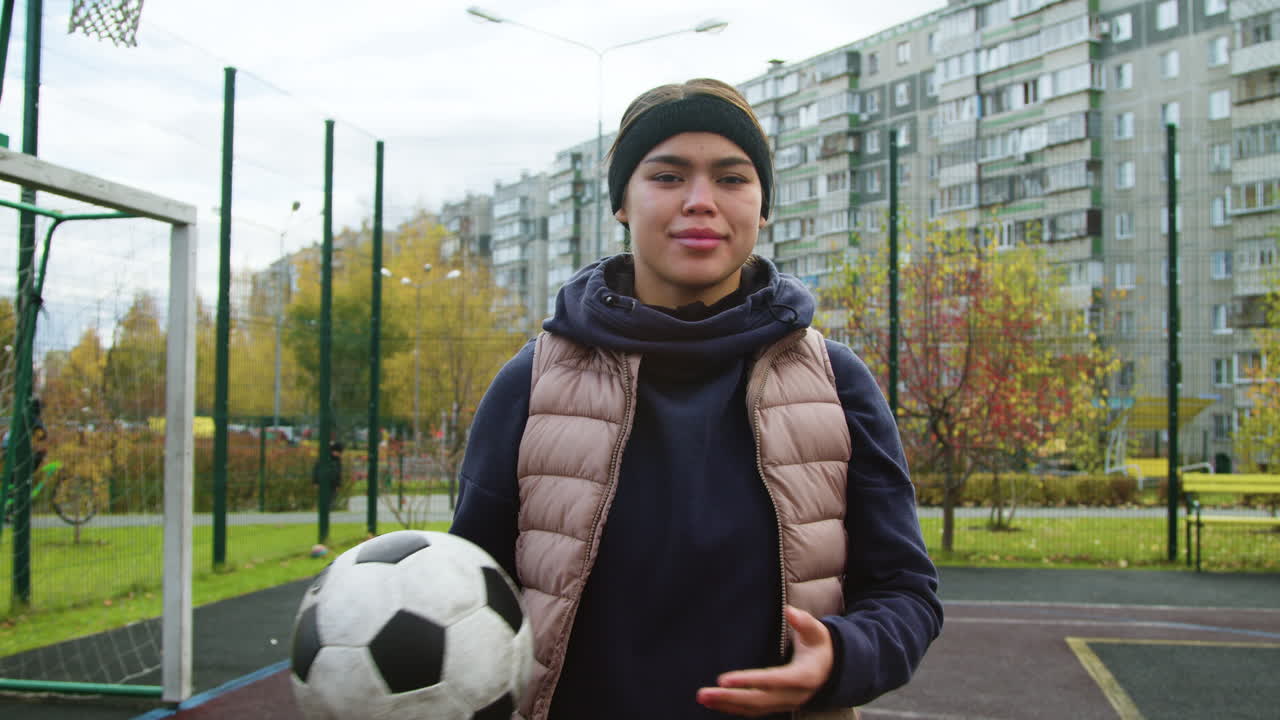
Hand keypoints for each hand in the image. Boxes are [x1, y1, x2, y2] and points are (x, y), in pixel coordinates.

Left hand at [695, 605, 833, 716]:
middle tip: (703, 693)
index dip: (748, 681)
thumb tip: (790, 611)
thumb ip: (804, 622)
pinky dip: (732, 708)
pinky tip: (715, 703)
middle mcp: (793, 695)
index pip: (772, 681)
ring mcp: (784, 703)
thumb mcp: (817, 632)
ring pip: (753, 708)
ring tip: (702, 698)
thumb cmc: (820, 646)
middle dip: (729, 698)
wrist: (831, 669)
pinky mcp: (776, 705)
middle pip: (758, 700)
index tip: (724, 679)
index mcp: (803, 676)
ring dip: (726, 705)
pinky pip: (753, 710)